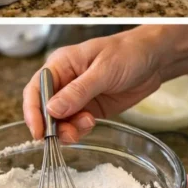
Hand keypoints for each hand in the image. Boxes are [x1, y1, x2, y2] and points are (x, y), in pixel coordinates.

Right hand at [23, 24, 187, 142]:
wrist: (155, 60)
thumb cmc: (128, 53)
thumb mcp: (103, 70)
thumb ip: (78, 91)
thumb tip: (51, 110)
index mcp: (61, 64)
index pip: (36, 89)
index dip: (33, 111)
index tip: (38, 131)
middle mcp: (65, 82)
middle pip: (45, 110)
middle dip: (52, 125)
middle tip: (67, 134)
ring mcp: (77, 97)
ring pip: (60, 122)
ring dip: (68, 129)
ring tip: (87, 124)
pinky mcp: (90, 109)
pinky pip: (76, 125)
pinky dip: (79, 130)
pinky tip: (92, 123)